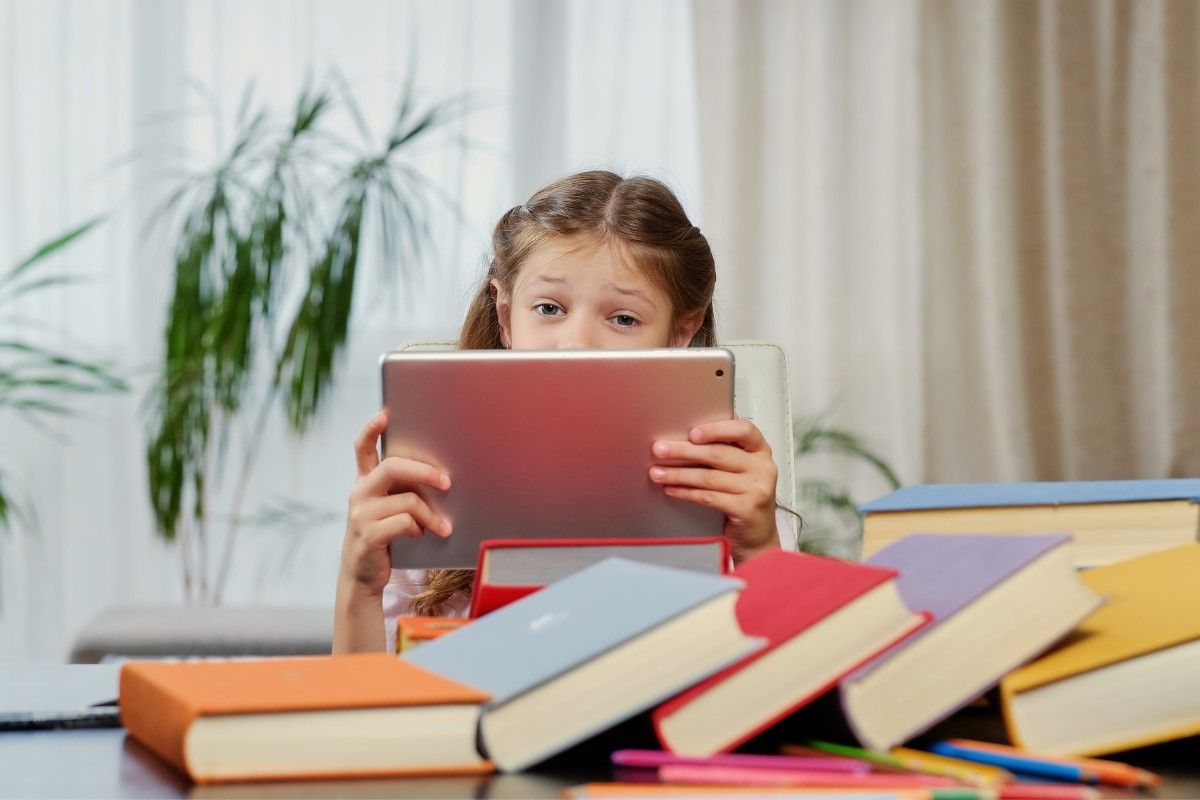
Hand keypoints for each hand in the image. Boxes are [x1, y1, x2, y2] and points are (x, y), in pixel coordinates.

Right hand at [339, 410, 451, 598]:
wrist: (362, 575)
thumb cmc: (384, 536)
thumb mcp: (387, 508)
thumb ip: (401, 490)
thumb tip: (440, 478)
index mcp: (364, 482)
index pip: (362, 448)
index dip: (371, 430)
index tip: (385, 415)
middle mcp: (359, 493)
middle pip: (392, 467)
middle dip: (424, 472)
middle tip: (447, 482)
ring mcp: (360, 515)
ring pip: (407, 501)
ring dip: (429, 515)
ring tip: (441, 527)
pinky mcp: (368, 535)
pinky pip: (404, 523)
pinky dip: (417, 529)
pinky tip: (418, 535)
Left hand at [649, 417, 779, 563]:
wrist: (758, 535)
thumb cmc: (744, 496)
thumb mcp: (740, 468)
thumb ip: (724, 449)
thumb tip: (685, 436)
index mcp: (760, 450)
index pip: (743, 430)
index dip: (716, 429)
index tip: (692, 433)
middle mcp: (763, 467)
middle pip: (718, 454)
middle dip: (684, 451)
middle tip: (659, 449)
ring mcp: (756, 489)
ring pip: (709, 477)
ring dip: (678, 474)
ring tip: (657, 473)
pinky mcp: (746, 509)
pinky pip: (708, 497)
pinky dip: (686, 493)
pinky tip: (672, 490)